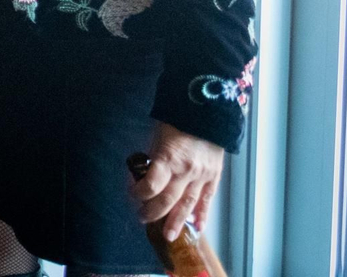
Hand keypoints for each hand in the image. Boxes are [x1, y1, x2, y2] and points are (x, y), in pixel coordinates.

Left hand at [131, 122, 224, 240]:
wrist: (208, 112)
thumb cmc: (177, 121)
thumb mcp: (158, 137)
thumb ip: (154, 159)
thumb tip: (146, 177)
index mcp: (168, 158)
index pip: (151, 185)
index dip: (139, 193)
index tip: (133, 193)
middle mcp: (186, 170)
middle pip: (168, 200)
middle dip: (153, 212)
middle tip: (143, 217)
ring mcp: (202, 175)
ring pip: (188, 205)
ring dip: (177, 221)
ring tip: (169, 235)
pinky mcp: (214, 176)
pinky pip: (208, 200)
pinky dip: (202, 215)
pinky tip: (197, 227)